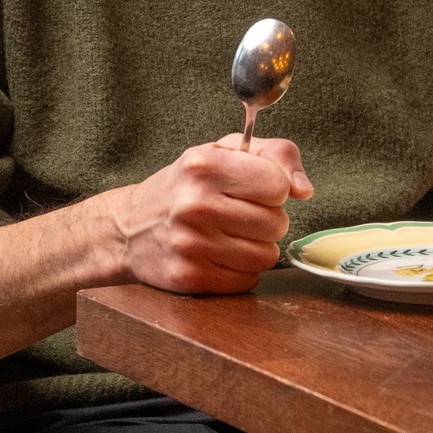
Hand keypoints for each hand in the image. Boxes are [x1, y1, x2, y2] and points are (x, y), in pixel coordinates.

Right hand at [113, 136, 311, 295]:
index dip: (273, 188)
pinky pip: (247, 281)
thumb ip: (277, 155)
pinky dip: (241, 270)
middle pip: (277, 224)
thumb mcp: (226, 151)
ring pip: (266, 256)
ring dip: (256, 247)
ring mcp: (190, 245)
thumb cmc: (187, 185)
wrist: (129, 228)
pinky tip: (219, 255)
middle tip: (239, 214)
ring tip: (230, 234)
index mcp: (205, 166)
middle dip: (266, 220)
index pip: (278, 185)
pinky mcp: (189, 278)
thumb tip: (304, 190)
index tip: (253, 188)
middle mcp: (195, 205)